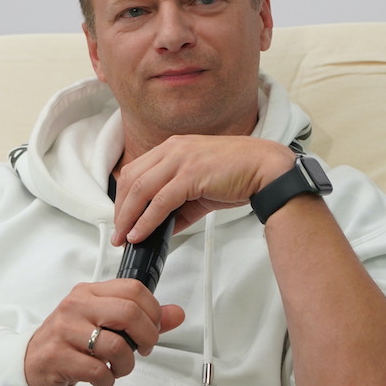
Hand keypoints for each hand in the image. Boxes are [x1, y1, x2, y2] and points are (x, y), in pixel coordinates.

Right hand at [25, 279, 185, 385]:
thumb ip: (142, 318)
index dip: (153, 311)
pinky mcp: (57, 357)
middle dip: (147, 337)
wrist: (30, 364)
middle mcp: (76, 306)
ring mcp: (64, 331)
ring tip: (119, 368)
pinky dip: (108, 381)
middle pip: (128, 313)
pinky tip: (101, 379)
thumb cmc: (71, 341)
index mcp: (90, 292)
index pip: (133, 289)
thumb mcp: (105, 323)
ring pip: (115, 345)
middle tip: (144, 350)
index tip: (152, 329)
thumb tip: (177, 314)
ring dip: (126, 365)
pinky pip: (98, 371)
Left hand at [111, 135, 293, 244]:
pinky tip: (140, 234)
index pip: (136, 170)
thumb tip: (162, 226)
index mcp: (173, 147)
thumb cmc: (239, 174)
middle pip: (132, 179)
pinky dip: (146, 220)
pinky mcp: (191, 175)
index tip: (121, 217)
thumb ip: (179, 204)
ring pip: (141, 189)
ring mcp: (181, 160)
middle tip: (119, 232)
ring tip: (125, 238)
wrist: (266, 169)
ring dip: (128, 217)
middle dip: (121, 209)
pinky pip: (159, 201)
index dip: (123, 196)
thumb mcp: (201, 187)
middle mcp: (173, 149)